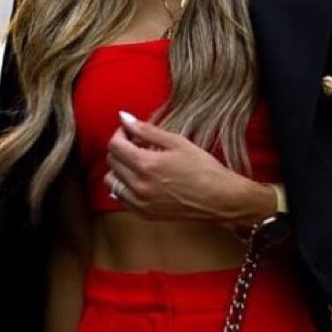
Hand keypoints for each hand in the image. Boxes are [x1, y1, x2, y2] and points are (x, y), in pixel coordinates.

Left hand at [106, 111, 274, 227]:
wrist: (220, 199)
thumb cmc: (203, 169)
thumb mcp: (177, 142)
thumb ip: (147, 130)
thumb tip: (124, 117)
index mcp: (146, 165)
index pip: (115, 145)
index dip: (121, 133)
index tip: (130, 130)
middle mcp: (139, 186)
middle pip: (111, 162)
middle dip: (120, 148)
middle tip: (136, 143)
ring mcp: (140, 202)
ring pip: (112, 181)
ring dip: (119, 168)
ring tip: (137, 162)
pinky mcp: (145, 214)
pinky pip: (120, 198)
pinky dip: (124, 186)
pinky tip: (140, 179)